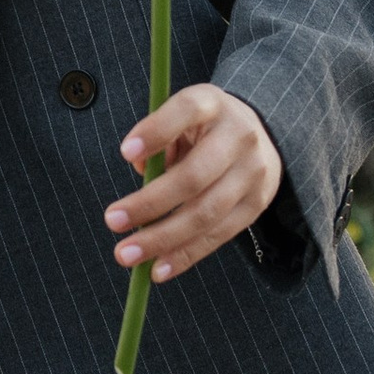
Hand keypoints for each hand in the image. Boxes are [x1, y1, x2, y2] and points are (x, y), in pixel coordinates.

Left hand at [105, 84, 282, 282]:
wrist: (261, 133)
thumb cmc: (203, 126)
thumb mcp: (182, 117)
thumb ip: (158, 139)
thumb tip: (139, 172)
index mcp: (212, 104)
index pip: (185, 111)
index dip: (156, 131)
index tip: (124, 153)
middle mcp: (238, 136)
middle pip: (193, 176)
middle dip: (150, 203)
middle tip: (112, 221)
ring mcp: (252, 173)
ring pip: (206, 213)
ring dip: (163, 239)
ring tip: (127, 254)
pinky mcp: (256, 205)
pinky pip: (218, 235)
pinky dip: (186, 255)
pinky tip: (158, 269)